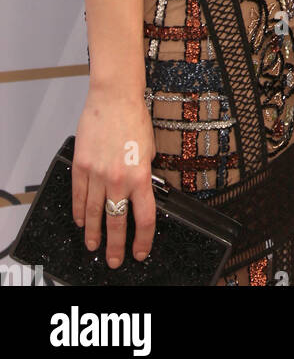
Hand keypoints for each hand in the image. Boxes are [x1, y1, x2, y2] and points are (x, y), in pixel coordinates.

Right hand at [71, 87, 156, 267]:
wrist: (114, 98)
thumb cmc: (134, 119)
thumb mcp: (150, 150)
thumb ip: (145, 174)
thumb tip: (141, 193)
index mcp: (141, 176)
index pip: (144, 218)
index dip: (143, 239)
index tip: (140, 251)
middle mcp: (118, 179)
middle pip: (117, 222)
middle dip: (116, 246)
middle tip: (115, 259)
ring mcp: (97, 174)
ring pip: (93, 214)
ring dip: (93, 233)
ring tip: (93, 245)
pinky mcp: (81, 167)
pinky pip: (78, 196)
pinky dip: (78, 211)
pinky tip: (80, 221)